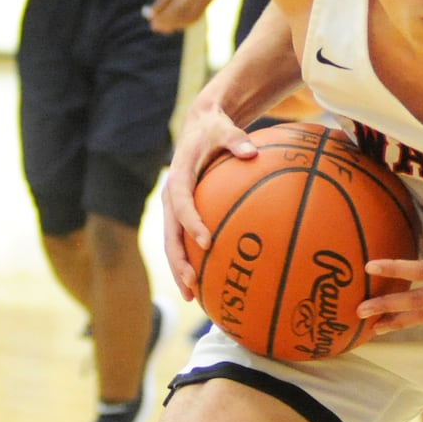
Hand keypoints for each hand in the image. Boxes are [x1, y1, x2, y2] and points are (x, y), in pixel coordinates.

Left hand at [145, 0, 225, 31]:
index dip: (158, 7)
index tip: (149, 15)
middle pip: (176, 6)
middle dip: (164, 18)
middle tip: (154, 27)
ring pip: (187, 13)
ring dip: (175, 23)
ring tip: (165, 30)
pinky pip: (198, 14)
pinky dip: (188, 22)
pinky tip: (180, 26)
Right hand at [161, 107, 256, 299]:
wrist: (200, 125)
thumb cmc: (216, 129)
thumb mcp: (224, 128)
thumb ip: (236, 140)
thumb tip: (252, 152)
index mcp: (179, 176)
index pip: (182, 203)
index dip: (191, 223)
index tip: (206, 241)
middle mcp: (171, 196)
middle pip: (170, 233)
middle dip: (178, 260)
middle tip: (191, 283)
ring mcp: (174, 207)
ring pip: (172, 243)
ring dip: (180, 268)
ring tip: (192, 296)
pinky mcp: (181, 212)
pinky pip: (183, 239)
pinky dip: (190, 260)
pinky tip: (204, 283)